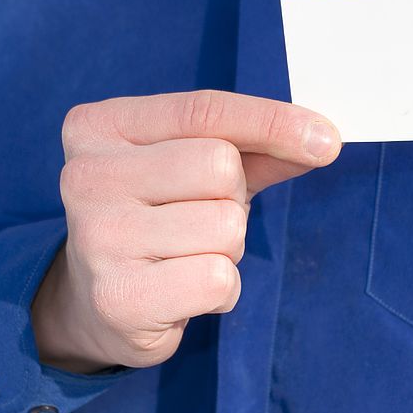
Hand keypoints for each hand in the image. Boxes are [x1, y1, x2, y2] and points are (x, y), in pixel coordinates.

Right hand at [32, 90, 340, 372]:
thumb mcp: (196, 171)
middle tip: (199, 219)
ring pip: (225, 227)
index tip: (326, 139)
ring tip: (187, 256)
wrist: (97, 303)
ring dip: (228, 249)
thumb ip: (255, 149)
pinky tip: (184, 292)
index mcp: (101, 127)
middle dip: (233, 199)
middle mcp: (86, 176)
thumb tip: (321, 140)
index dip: (272, 122)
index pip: (204, 109)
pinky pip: (218, 279)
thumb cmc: (157, 220)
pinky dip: (220, 290)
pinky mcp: (118, 298)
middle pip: (220, 167)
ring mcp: (96, 238)